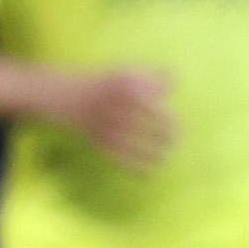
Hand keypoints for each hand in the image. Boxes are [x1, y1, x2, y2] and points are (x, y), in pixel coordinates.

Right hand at [52, 66, 174, 172]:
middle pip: (156, 129)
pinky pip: (121, 160)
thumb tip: (176, 83)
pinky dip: (136, 169)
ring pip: (141, 147)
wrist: (67, 96)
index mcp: (131, 91)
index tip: (181, 126)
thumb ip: (155, 77)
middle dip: (171, 138)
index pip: (160, 110)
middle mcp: (121, 111)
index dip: (173, 121)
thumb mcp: (129, 72)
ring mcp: (110, 128)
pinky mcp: (100, 142)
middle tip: (177, 140)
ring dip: (158, 155)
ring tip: (167, 156)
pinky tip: (150, 175)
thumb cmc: (105, 84)